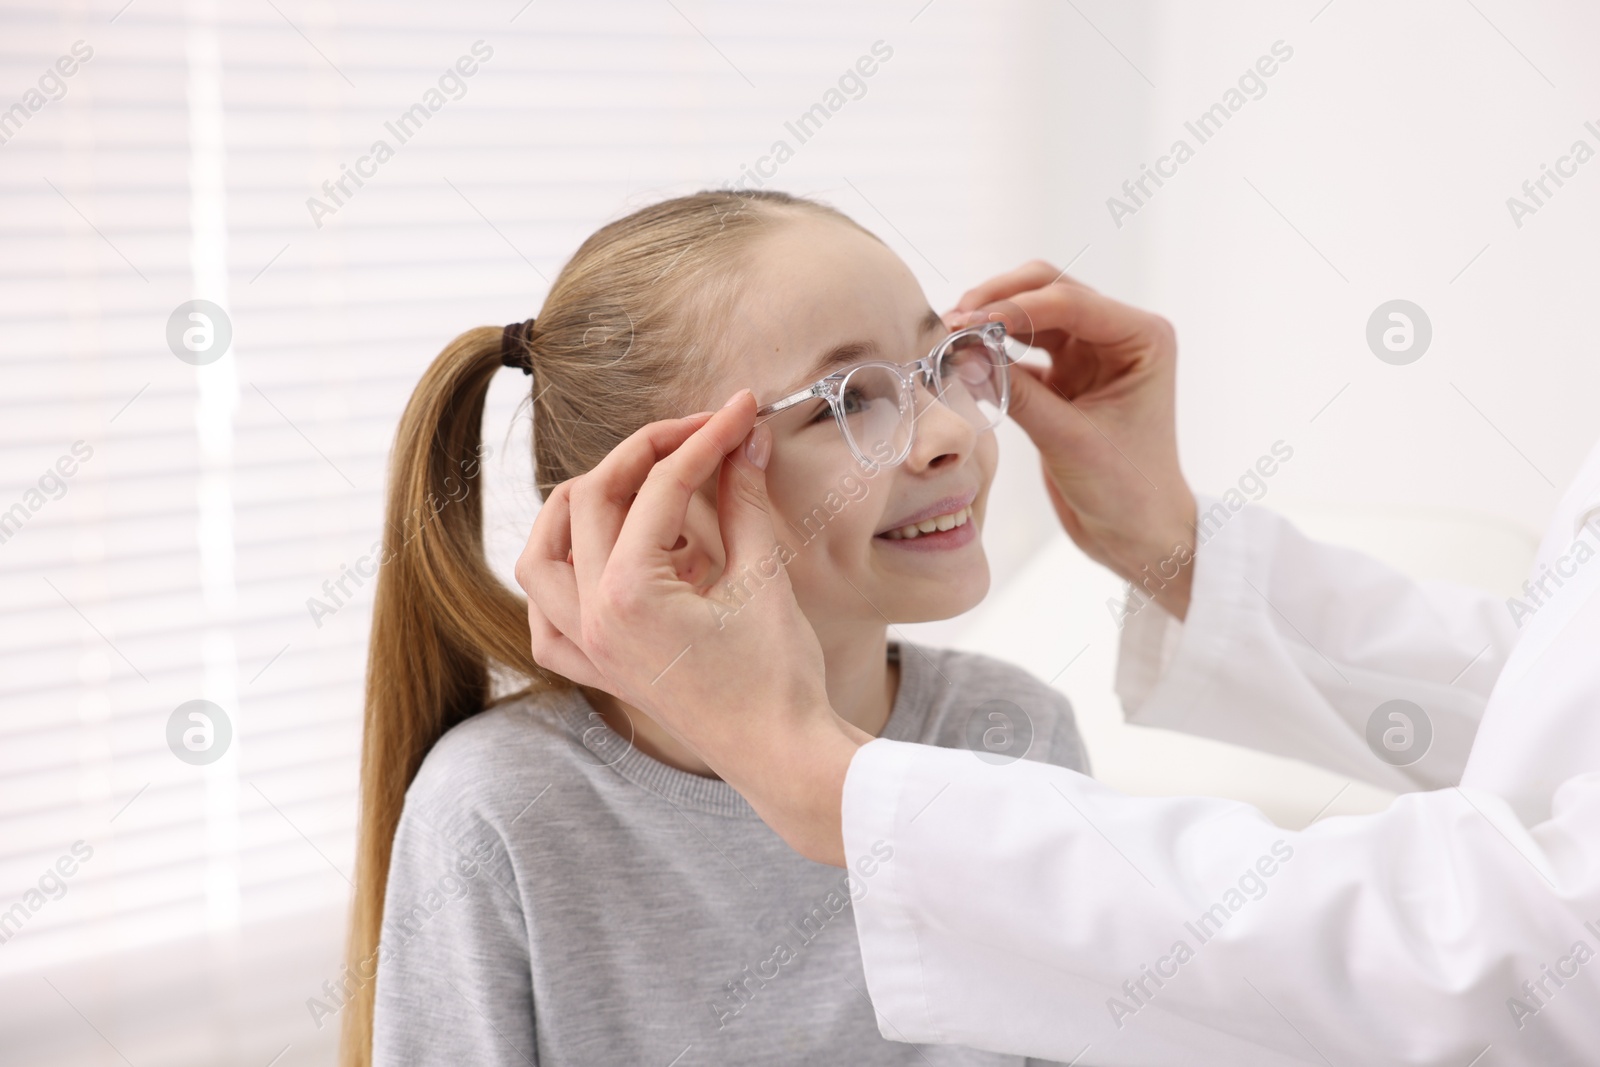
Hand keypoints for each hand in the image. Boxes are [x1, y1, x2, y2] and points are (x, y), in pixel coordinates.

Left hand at [514, 391, 863, 864]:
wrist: (779, 755)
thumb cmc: (778, 676)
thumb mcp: (764, 576)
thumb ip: (745, 498)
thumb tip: (746, 437)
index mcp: (628, 594)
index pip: (661, 486)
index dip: (707, 438)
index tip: (742, 411)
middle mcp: (589, 619)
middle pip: (590, 500)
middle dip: (646, 454)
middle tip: (703, 436)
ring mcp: (585, 648)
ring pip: (541, 554)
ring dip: (581, 506)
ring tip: (639, 485)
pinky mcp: (595, 670)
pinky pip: (544, 616)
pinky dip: (562, 578)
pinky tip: (607, 560)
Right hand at [948, 262, 1196, 618]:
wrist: (1137, 534)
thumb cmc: (1126, 491)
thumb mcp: (1069, 440)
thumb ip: (1018, 394)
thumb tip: (963, 355)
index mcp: (1142, 339)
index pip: (1071, 302)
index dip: (1015, 307)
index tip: (967, 321)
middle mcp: (1118, 336)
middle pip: (1049, 291)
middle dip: (999, 301)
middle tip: (953, 322)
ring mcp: (1091, 355)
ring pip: (1031, 314)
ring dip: (991, 322)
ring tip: (950, 338)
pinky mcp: (1065, 378)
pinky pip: (1022, 351)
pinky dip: (993, 354)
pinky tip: (963, 363)